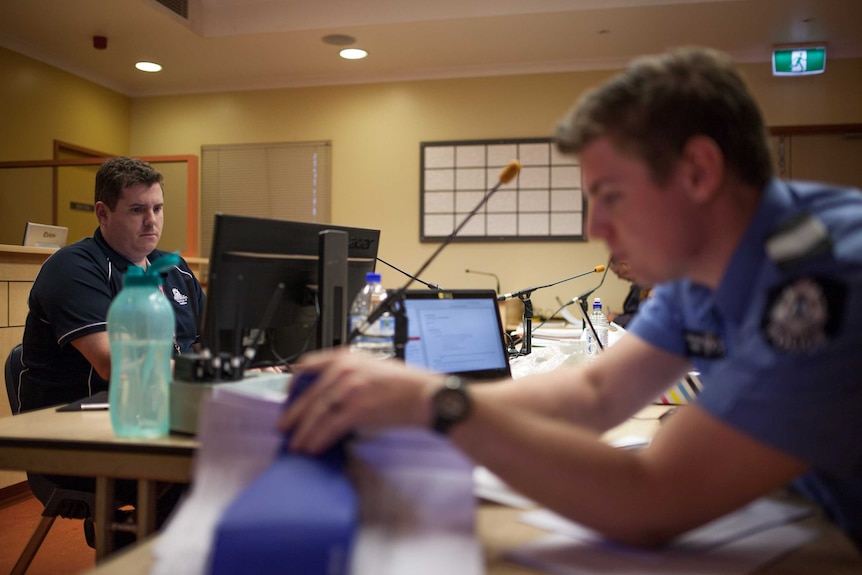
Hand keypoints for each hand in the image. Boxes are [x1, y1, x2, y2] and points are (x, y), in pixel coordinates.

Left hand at [278, 348, 438, 453]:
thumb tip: (329, 399)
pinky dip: (319, 439)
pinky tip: (313, 447)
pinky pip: (331, 426)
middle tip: (284, 427)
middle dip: (294, 414)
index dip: (294, 383)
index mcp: (347, 356)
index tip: (288, 395)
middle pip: (310, 394)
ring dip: (304, 431)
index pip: (308, 365)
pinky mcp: (358, 408)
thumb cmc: (406, 385)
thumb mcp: (372, 368)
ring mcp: (350, 388)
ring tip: (297, 444)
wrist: (427, 396)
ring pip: (317, 413)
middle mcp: (345, 368)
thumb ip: (348, 377)